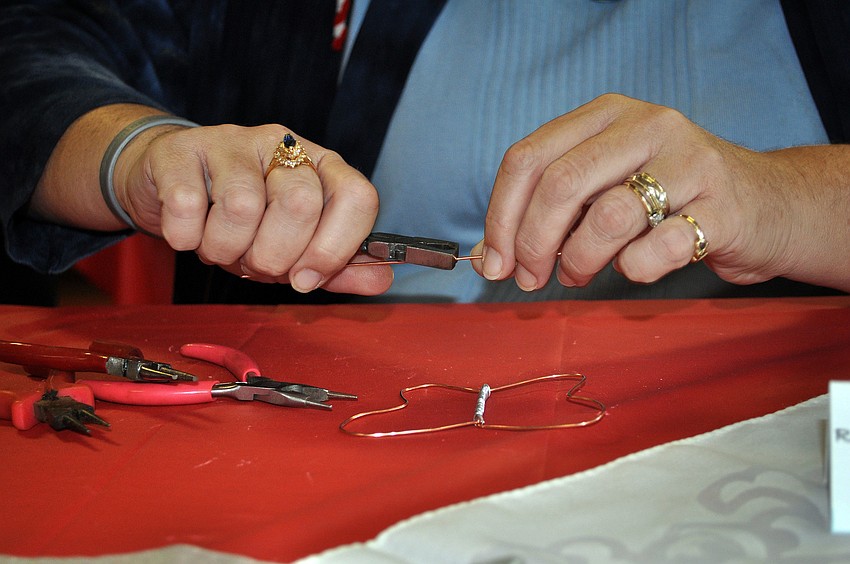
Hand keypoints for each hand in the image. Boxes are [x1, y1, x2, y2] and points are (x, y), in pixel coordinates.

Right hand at [116, 123, 392, 294]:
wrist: (167, 183)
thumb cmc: (241, 219)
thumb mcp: (294, 246)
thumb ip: (337, 265)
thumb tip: (382, 279)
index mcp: (321, 166)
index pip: (356, 196)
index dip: (336, 248)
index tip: (307, 279)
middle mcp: (282, 145)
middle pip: (300, 203)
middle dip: (274, 256)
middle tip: (254, 263)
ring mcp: (231, 141)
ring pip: (242, 206)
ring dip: (226, 250)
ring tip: (219, 247)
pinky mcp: (180, 150)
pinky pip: (187, 205)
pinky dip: (186, 237)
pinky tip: (188, 233)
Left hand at [472, 93, 849, 292]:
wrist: (767, 205)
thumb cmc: (669, 199)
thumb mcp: (606, 185)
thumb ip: (550, 208)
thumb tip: (490, 253)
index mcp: (606, 115)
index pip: (528, 157)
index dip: (500, 216)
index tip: (494, 261)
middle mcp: (647, 126)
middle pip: (560, 184)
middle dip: (531, 243)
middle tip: (528, 279)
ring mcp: (690, 162)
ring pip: (607, 216)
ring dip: (579, 260)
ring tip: (579, 274)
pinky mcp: (724, 207)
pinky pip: (657, 248)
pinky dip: (634, 270)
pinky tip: (637, 267)